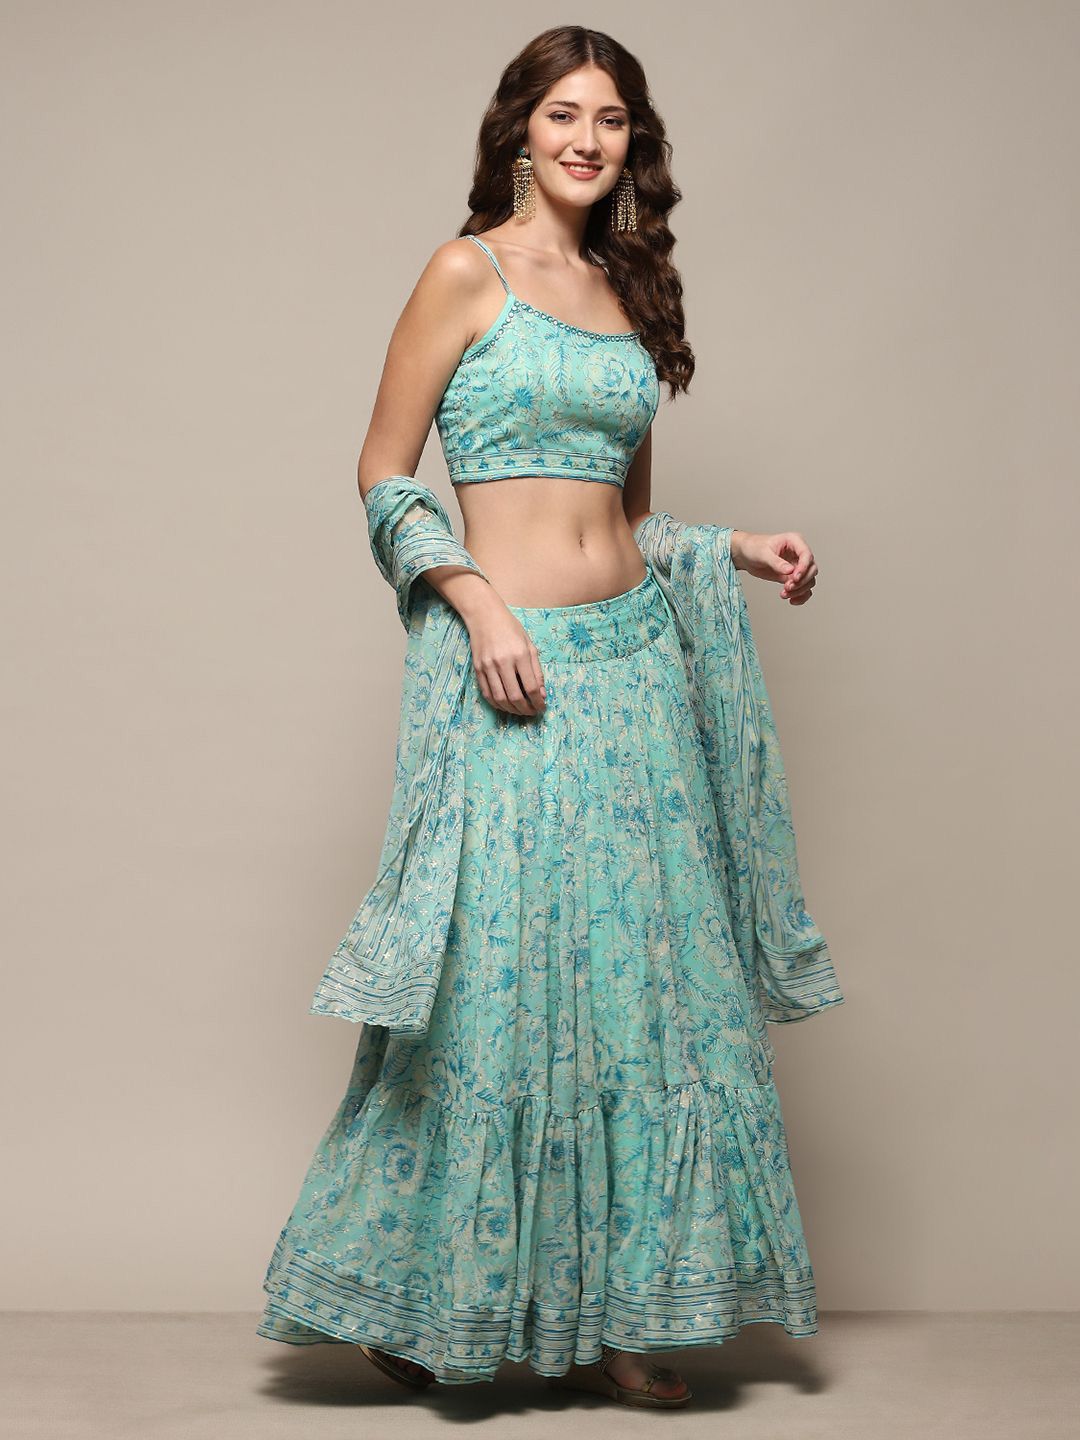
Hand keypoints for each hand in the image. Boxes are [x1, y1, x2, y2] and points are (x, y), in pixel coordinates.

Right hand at [464, 595, 546, 716]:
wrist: (484, 616)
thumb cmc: (511, 628)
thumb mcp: (529, 645)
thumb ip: (537, 670)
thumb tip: (541, 694)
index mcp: (520, 655)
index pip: (531, 687)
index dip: (538, 702)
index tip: (542, 707)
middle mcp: (503, 662)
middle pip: (515, 696)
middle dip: (525, 709)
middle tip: (531, 712)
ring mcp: (488, 667)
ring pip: (500, 698)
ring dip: (511, 710)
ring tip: (520, 711)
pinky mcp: (477, 669)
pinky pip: (487, 693)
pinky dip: (497, 703)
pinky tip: (505, 705)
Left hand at [735, 531, 818, 604]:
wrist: (746, 555)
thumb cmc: (754, 547)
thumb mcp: (763, 553)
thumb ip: (777, 562)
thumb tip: (790, 571)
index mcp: (795, 541)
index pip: (807, 555)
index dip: (804, 568)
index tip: (795, 578)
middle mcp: (798, 554)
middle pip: (812, 569)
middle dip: (802, 581)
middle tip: (788, 587)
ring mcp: (797, 566)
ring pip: (809, 580)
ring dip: (799, 590)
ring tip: (784, 593)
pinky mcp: (792, 577)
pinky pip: (803, 588)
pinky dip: (800, 596)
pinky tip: (792, 600)